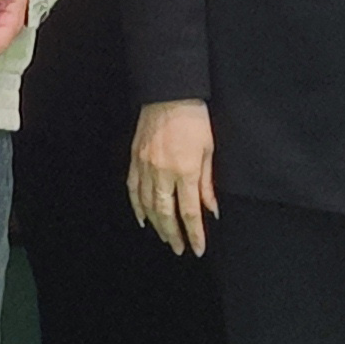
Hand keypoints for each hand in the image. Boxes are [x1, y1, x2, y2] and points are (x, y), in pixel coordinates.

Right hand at [127, 99, 218, 256]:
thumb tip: (211, 209)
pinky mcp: (135, 159)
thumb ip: (208, 183)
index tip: (198, 248)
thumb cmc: (193, 119)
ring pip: (147, 205)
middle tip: (179, 249)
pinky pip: (133, 189)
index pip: (190, 211)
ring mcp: (145, 166)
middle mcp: (163, 172)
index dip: (194, 233)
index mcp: (185, 170)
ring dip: (157, 225)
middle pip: (166, 214)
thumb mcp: (209, 150)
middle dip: (173, 235)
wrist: (169, 94)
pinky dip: (136, 206)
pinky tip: (142, 218)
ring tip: (165, 237)